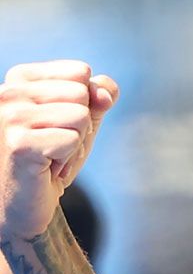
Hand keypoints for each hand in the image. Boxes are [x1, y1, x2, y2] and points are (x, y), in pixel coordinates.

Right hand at [0, 61, 118, 239]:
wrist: (25, 201)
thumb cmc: (53, 155)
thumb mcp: (83, 118)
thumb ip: (99, 95)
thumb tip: (103, 92)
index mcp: (20, 78)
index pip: (80, 72)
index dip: (84, 102)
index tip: (59, 124)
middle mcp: (8, 92)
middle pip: (82, 93)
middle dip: (80, 124)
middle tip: (55, 143)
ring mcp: (10, 117)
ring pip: (80, 116)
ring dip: (74, 142)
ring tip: (50, 154)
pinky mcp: (19, 143)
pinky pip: (72, 140)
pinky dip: (67, 158)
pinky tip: (45, 167)